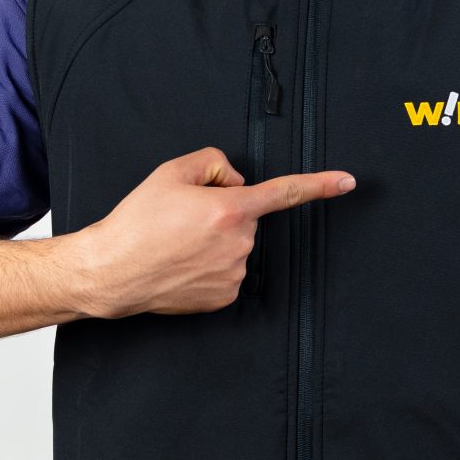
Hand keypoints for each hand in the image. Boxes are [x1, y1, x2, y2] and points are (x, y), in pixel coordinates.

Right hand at [68, 146, 354, 317]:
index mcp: (230, 210)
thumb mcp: (171, 172)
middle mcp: (239, 244)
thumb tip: (236, 182)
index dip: (319, 184)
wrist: (112, 271)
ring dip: (214, 242)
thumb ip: (214, 162)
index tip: (347, 181)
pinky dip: (209, 266)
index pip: (284, 193)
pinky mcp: (224, 297)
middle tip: (181, 220)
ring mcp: (234, 274)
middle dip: (222, 214)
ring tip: (176, 245)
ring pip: (236, 246)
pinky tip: (182, 265)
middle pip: (245, 218)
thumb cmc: (137, 221)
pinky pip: (227, 272)